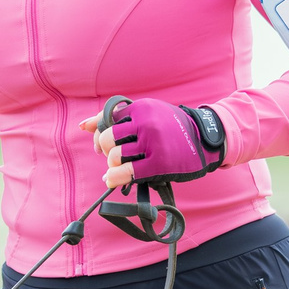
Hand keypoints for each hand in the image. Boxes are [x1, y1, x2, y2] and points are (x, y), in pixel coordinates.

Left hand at [79, 97, 219, 189]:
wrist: (206, 139)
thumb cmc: (172, 128)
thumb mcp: (148, 114)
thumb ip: (117, 118)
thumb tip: (82, 126)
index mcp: (140, 108)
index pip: (105, 121)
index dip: (99, 137)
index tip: (101, 147)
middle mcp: (145, 122)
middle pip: (107, 140)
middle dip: (106, 152)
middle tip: (115, 159)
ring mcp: (152, 142)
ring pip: (115, 156)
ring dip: (113, 166)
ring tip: (122, 168)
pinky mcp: (159, 162)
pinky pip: (127, 172)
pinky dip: (115, 178)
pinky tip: (113, 180)